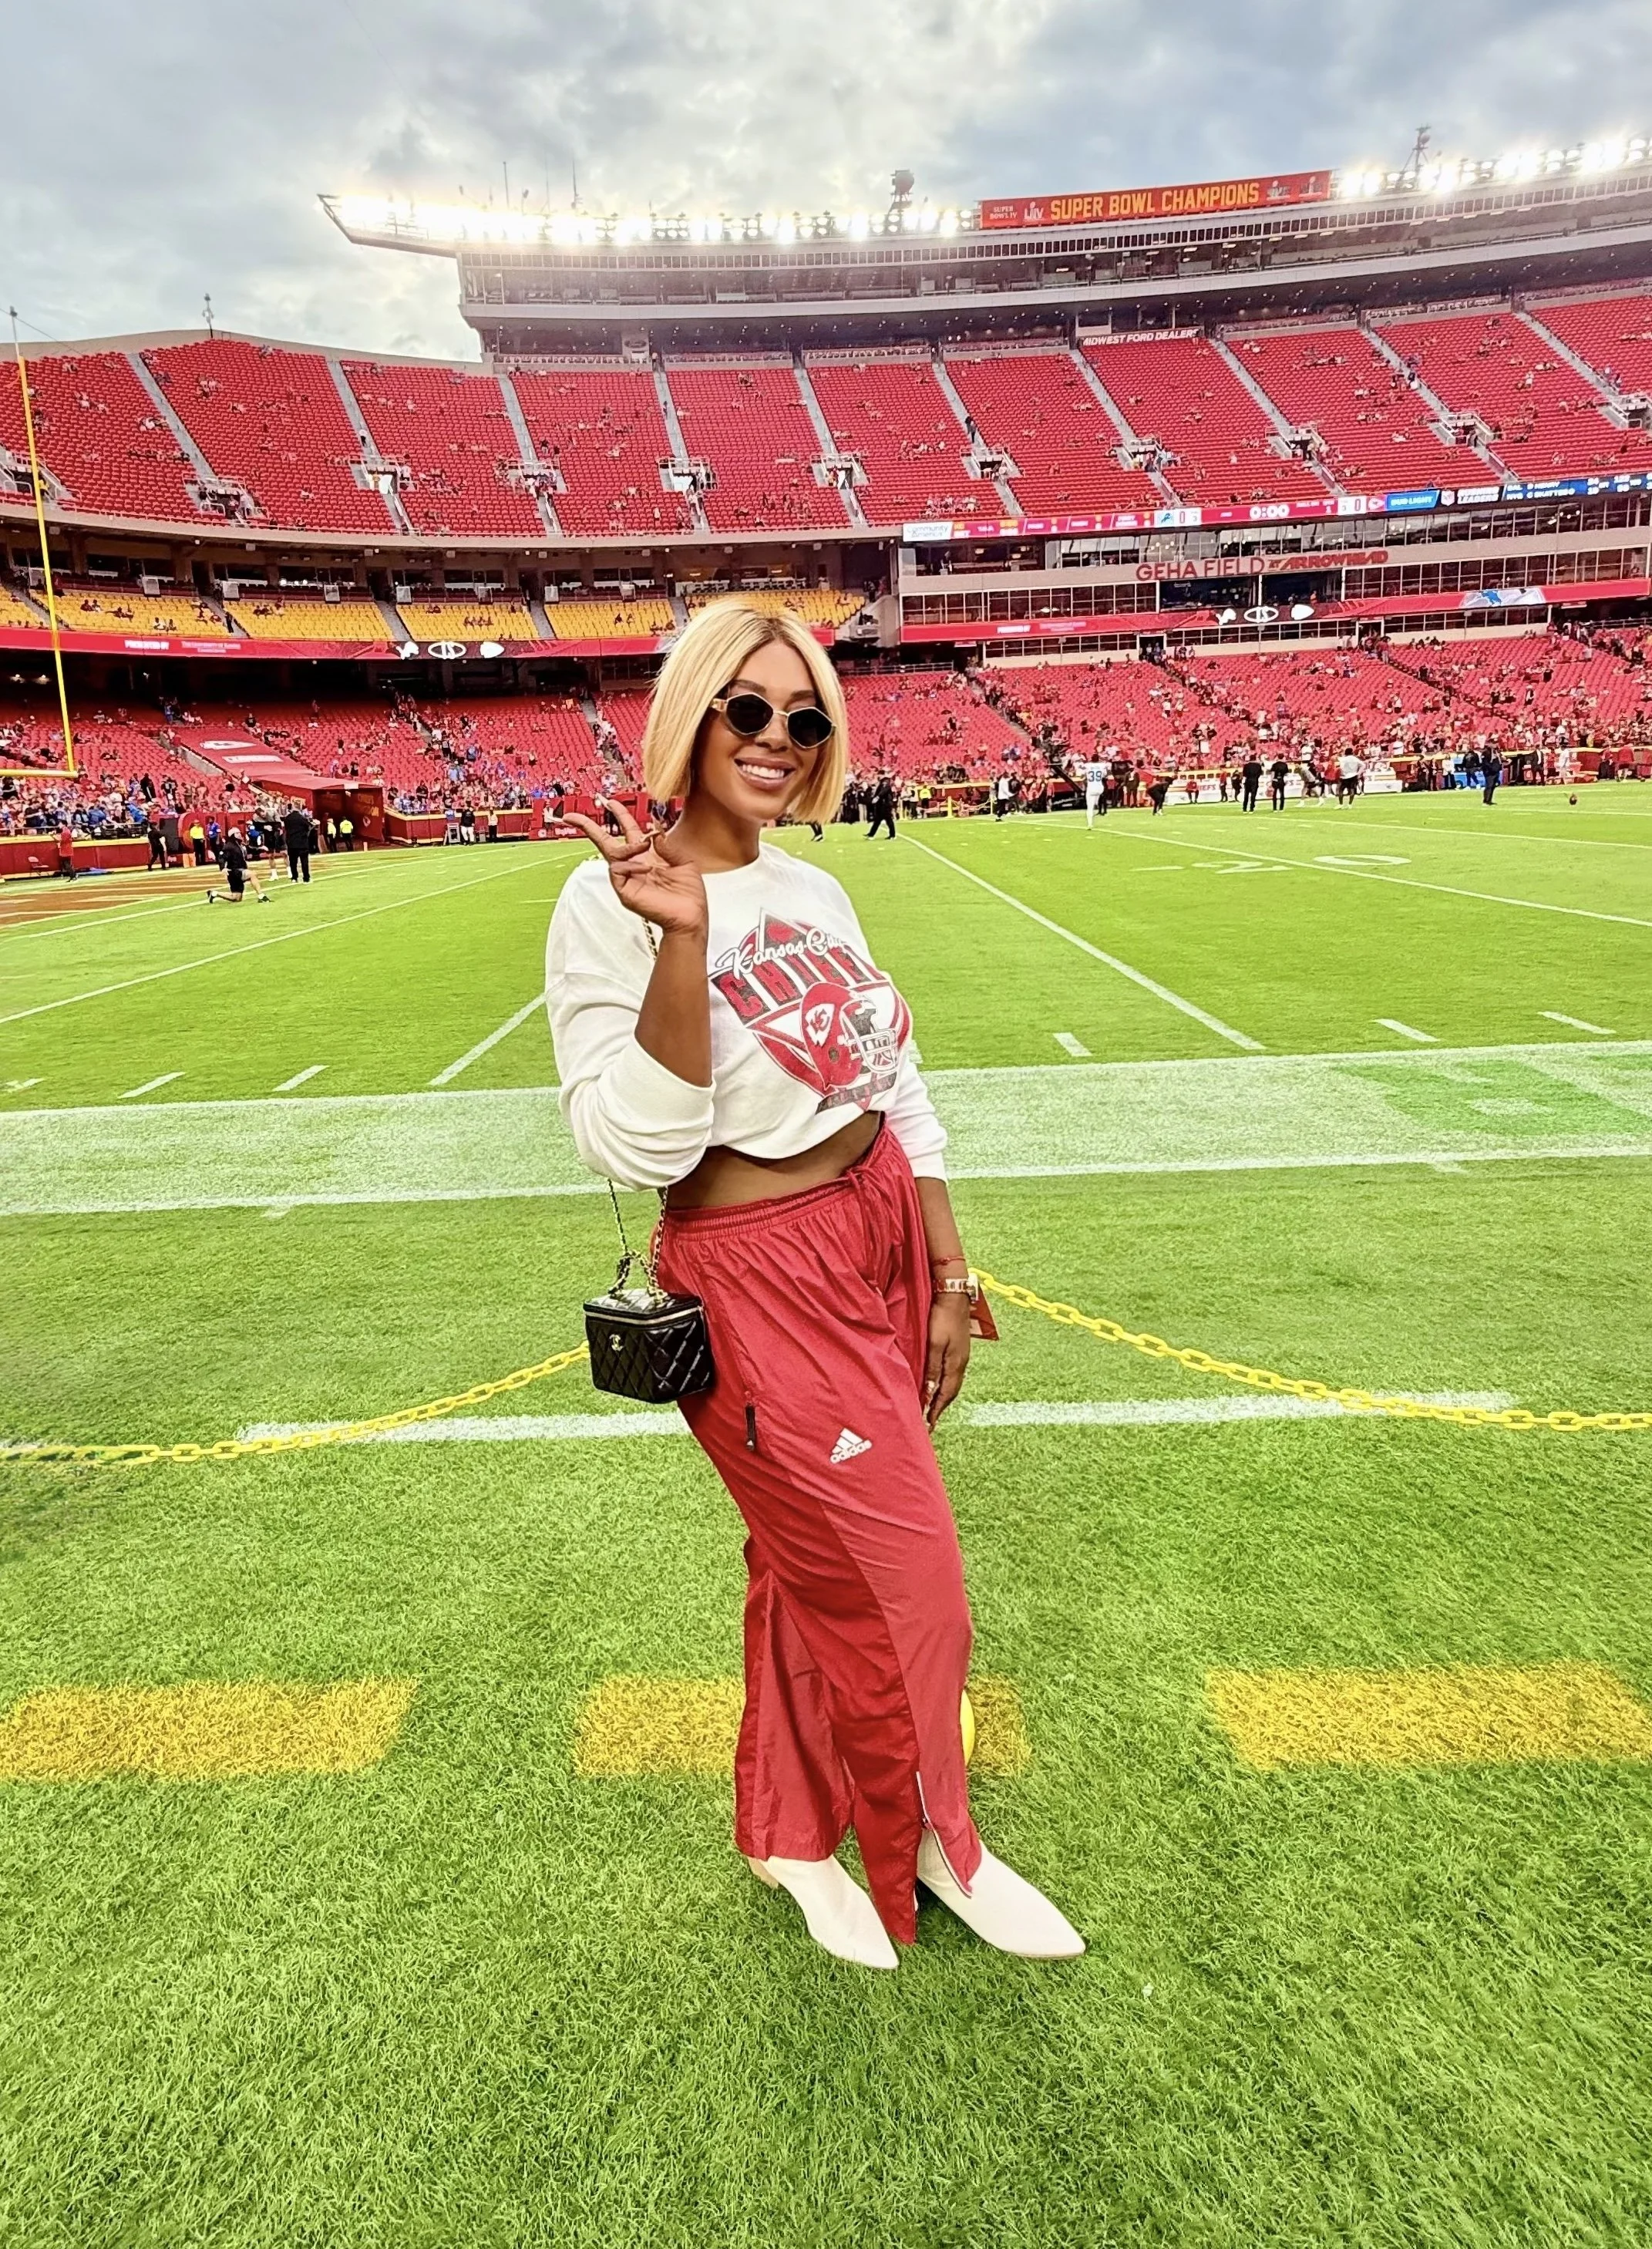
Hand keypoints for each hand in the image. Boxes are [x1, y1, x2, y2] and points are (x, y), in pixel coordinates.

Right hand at [567, 799, 707, 942]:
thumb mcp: (683, 862)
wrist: (691, 917)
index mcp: (647, 856)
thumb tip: (653, 831)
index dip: (619, 816)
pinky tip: (647, 868)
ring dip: (628, 847)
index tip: (610, 802)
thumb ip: (667, 845)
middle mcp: (633, 866)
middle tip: (570, 816)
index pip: (628, 832)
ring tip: (645, 847)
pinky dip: (630, 865)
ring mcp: (627, 879)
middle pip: (604, 842)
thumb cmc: (689, 894)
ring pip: (613, 855)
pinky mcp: (625, 891)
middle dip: (588, 827)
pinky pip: (618, 871)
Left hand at [923, 1292, 971, 1429]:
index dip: (937, 1411)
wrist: (954, 1295)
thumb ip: (932, 1369)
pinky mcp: (959, 1348)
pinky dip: (945, 1384)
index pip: (946, 1395)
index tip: (929, 1425)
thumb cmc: (942, 1318)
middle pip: (951, 1392)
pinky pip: (952, 1373)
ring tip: (933, 1407)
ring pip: (952, 1383)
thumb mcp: (934, 1344)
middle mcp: (961, 1363)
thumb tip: (929, 1392)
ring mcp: (962, 1355)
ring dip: (943, 1396)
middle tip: (930, 1420)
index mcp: (956, 1364)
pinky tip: (938, 1383)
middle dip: (940, 1407)